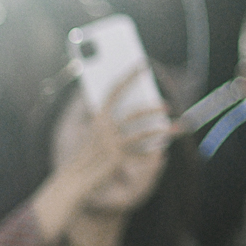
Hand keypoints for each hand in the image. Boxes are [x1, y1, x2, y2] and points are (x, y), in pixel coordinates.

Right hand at [33, 70, 167, 237]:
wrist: (72, 181)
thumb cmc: (84, 157)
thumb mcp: (94, 135)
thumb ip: (108, 122)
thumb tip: (133, 109)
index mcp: (97, 117)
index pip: (115, 90)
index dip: (130, 75)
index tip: (143, 64)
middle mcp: (104, 127)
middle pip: (134, 112)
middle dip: (153, 107)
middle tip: (168, 105)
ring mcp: (111, 143)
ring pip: (142, 131)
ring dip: (160, 129)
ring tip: (173, 128)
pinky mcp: (117, 158)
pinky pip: (141, 152)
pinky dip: (152, 152)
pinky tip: (161, 151)